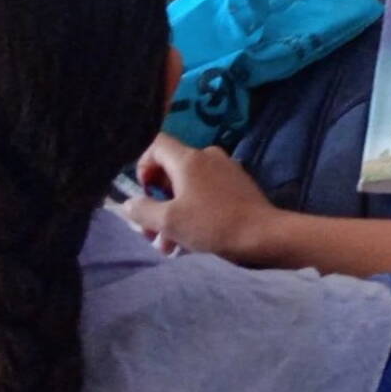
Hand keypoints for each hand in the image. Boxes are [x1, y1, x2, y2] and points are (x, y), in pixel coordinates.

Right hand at [122, 133, 284, 262]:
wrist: (261, 234)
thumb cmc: (211, 223)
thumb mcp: (168, 221)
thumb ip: (143, 210)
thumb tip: (129, 203)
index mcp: (189, 158)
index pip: (157, 144)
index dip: (143, 165)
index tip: (144, 192)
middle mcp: (207, 156)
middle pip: (170, 170)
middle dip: (156, 202)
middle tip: (151, 233)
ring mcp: (224, 169)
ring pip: (187, 187)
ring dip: (172, 215)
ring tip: (168, 247)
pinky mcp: (236, 185)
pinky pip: (205, 193)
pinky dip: (192, 212)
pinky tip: (188, 242)